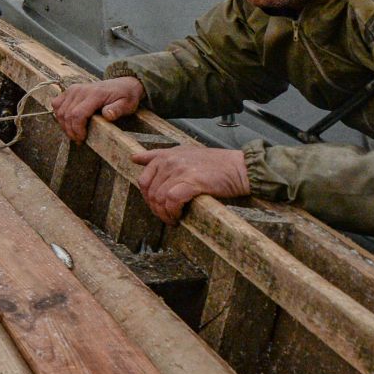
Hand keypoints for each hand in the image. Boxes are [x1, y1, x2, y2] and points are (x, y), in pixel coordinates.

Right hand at [51, 76, 143, 142]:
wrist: (123, 84)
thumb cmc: (126, 96)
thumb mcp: (128, 104)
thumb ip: (118, 109)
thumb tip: (107, 115)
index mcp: (95, 94)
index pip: (78, 114)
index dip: (77, 129)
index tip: (82, 139)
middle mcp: (81, 90)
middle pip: (67, 114)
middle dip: (70, 130)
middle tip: (78, 140)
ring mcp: (73, 89)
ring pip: (60, 110)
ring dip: (64, 125)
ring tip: (74, 133)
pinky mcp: (70, 90)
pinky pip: (57, 103)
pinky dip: (59, 115)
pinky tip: (68, 122)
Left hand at [131, 146, 249, 224]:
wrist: (240, 168)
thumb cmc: (214, 163)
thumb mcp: (183, 153)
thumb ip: (158, 155)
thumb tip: (134, 157)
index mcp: (166, 155)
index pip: (143, 180)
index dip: (147, 197)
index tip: (156, 206)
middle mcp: (170, 161)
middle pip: (150, 192)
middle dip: (156, 209)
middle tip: (166, 217)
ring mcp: (180, 171)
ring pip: (160, 198)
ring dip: (164, 214)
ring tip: (173, 220)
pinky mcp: (192, 181)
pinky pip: (172, 201)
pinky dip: (173, 212)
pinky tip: (179, 217)